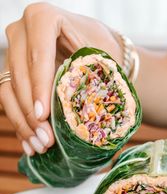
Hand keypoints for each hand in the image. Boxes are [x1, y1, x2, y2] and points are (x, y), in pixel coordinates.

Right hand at [0, 2, 121, 154]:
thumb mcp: (98, 56)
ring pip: (9, 91)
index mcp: (43, 18)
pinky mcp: (14, 71)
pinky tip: (29, 142)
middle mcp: (22, 32)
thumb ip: (83, 76)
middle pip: (20, 77)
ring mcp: (14, 52)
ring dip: (23, 123)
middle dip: (32, 113)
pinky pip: (10, 98)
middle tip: (45, 140)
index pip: (38, 56)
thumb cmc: (102, 50)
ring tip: (38, 146)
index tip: (44, 117)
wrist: (96, 46)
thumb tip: (73, 116)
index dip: (40, 88)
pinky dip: (20, 121)